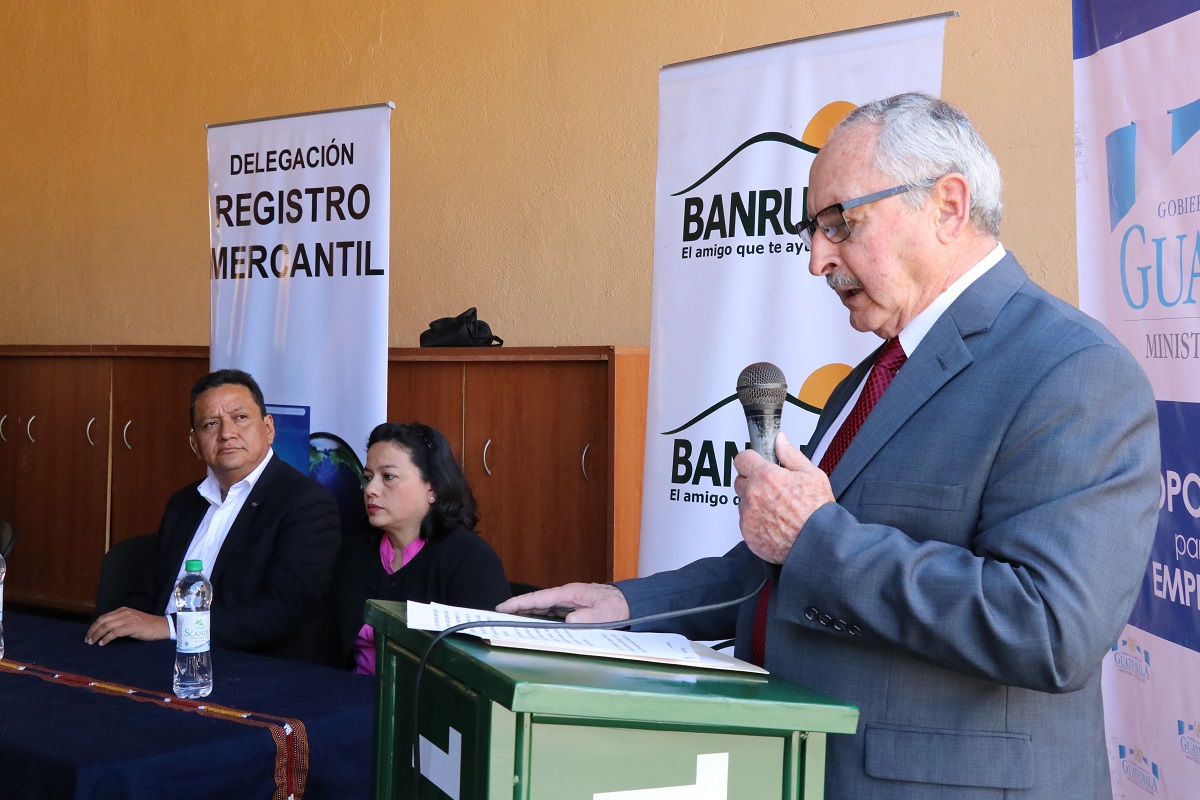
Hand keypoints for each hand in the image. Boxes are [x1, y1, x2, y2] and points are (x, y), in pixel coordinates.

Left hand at [85, 607, 171, 645]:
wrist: (162, 626)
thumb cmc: (148, 626)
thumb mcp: (132, 620)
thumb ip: (121, 622)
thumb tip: (106, 631)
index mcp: (123, 610)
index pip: (103, 617)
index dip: (94, 626)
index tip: (89, 635)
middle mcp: (124, 613)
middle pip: (102, 620)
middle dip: (92, 631)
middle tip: (88, 640)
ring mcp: (128, 619)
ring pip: (106, 626)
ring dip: (97, 635)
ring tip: (93, 643)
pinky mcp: (132, 627)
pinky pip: (114, 632)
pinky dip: (106, 638)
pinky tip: (103, 643)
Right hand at [496, 582, 629, 623]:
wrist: (632, 603)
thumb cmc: (619, 606)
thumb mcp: (604, 614)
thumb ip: (587, 618)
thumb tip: (568, 621)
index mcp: (570, 593)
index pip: (539, 598)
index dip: (519, 603)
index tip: (502, 608)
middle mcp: (566, 597)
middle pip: (536, 603)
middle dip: (516, 609)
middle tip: (497, 617)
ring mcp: (569, 603)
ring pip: (542, 609)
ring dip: (526, 614)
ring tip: (508, 622)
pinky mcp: (573, 610)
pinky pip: (551, 614)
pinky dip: (539, 618)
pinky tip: (531, 625)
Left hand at [733, 431, 834, 563]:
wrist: (818, 545)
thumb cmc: (818, 513)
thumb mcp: (812, 475)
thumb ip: (791, 455)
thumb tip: (780, 440)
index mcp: (766, 477)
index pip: (742, 458)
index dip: (751, 460)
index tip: (758, 464)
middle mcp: (753, 496)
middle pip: (740, 480)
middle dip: (753, 481)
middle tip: (773, 489)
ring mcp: (748, 516)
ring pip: (743, 503)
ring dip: (754, 503)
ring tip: (778, 510)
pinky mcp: (747, 534)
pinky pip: (746, 523)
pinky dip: (756, 522)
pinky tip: (775, 524)